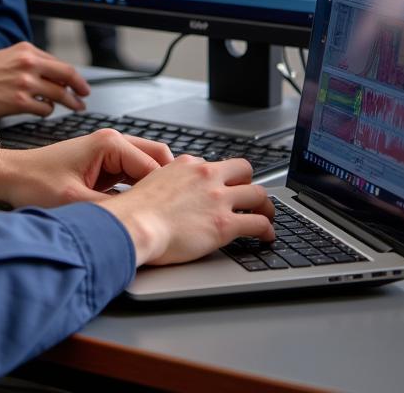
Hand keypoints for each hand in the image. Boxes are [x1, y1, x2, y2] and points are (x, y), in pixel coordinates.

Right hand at [0, 43, 89, 119]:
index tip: (80, 84)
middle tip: (84, 96)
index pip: (59, 63)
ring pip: (59, 94)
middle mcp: (28, 63)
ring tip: (74, 108)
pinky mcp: (19, 102)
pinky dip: (48, 111)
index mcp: (25, 50)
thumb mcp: (5, 57)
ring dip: (69, 103)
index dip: (74, 76)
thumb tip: (50, 74)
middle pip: (66, 76)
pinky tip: (44, 111)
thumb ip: (28, 62)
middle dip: (79, 89)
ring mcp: (25, 83)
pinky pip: (44, 109)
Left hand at [0, 129, 174, 208]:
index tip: (175, 216)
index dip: (167, 193)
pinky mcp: (103, 166)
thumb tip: (138, 225)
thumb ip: (110, 212)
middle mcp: (112, 143)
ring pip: (147, 169)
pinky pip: (133, 177)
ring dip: (153, 190)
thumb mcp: (73, 202)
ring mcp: (109, 153)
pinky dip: (140, 192)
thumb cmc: (33, 181)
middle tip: (173, 214)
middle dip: (166, 186)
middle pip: (158, 160)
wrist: (9, 177)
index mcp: (109, 143)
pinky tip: (140, 212)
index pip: (156, 167)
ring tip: (159, 215)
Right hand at [102, 155, 275, 266]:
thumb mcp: (149, 182)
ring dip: (265, 206)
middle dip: (249, 183)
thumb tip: (167, 191)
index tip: (221, 188)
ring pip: (258, 194)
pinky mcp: (225, 223)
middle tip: (249, 198)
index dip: (220, 178)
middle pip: (243, 170)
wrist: (135, 224)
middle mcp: (205, 176)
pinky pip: (259, 223)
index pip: (213, 165)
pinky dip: (268, 230)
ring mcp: (218, 198)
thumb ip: (166, 182)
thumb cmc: (136, 211)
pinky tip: (267, 237)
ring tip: (267, 216)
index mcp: (186, 165)